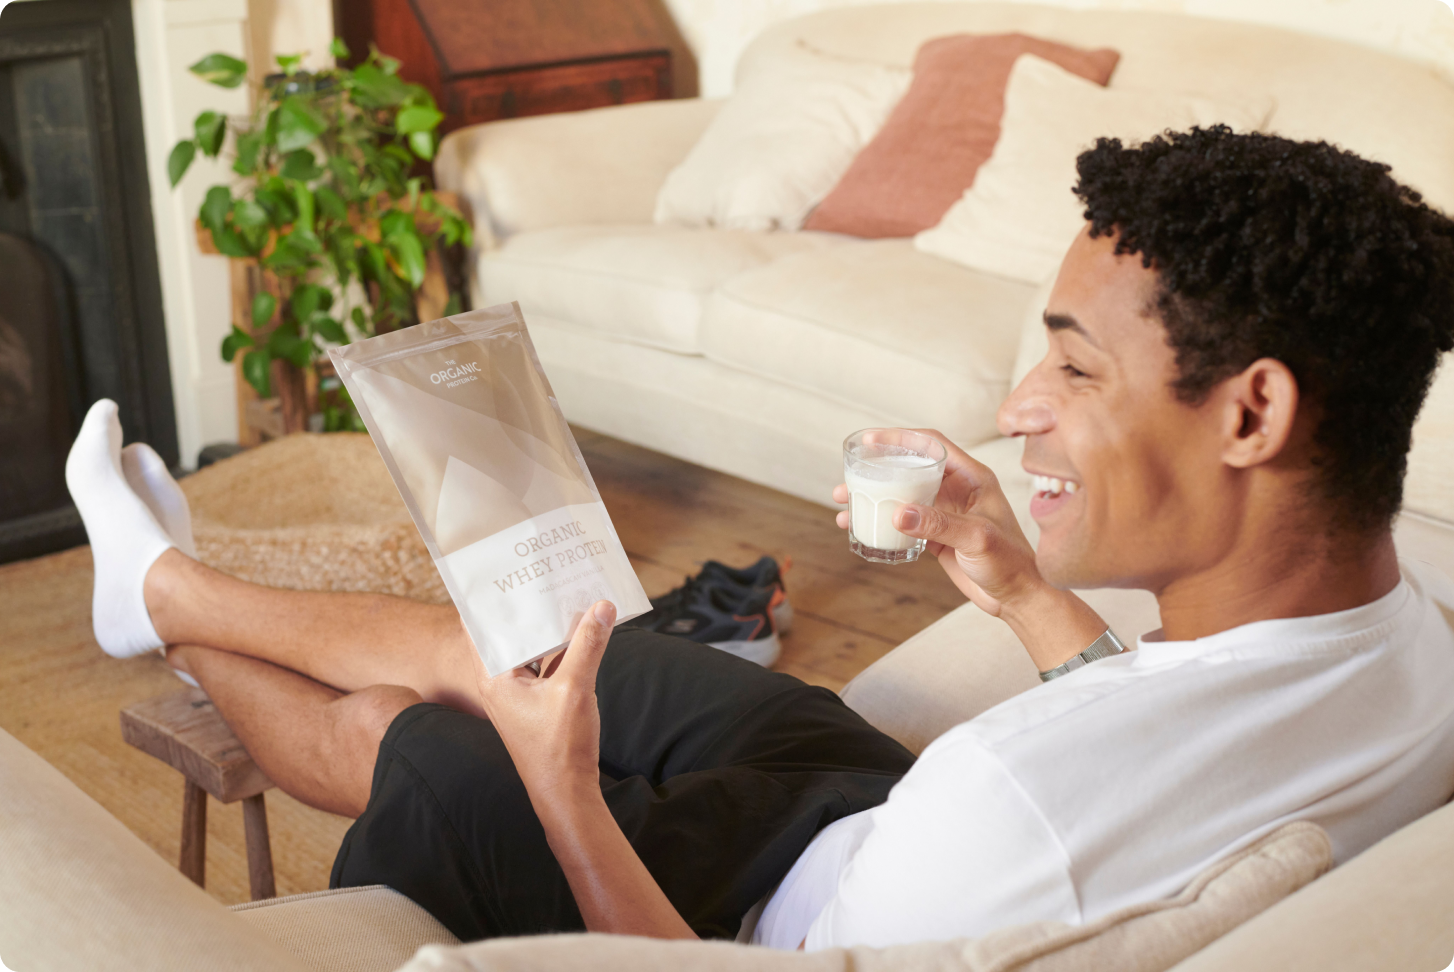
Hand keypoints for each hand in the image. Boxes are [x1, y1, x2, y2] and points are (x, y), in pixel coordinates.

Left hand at [475, 601, 698, 940]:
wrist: (566, 793)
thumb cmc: (558, 748)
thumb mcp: (575, 688)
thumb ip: (588, 643)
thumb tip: (602, 605)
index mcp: (495, 675)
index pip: (486, 624)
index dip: (497, 597)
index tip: (506, 567)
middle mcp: (502, 680)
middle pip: (513, 631)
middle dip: (532, 605)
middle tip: (546, 571)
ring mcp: (520, 690)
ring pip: (534, 645)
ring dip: (551, 624)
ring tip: (570, 591)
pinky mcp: (539, 699)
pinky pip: (549, 661)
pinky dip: (564, 644)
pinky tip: (586, 626)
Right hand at [835, 430, 1040, 616]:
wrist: (1018, 597)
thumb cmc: (1011, 563)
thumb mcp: (976, 539)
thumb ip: (939, 525)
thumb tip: (899, 513)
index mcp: (973, 478)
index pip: (932, 445)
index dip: (900, 438)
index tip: (871, 441)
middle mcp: (958, 490)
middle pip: (911, 468)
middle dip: (877, 470)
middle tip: (848, 478)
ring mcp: (946, 512)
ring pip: (903, 494)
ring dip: (874, 497)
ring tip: (845, 504)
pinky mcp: (937, 535)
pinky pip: (903, 521)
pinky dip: (880, 522)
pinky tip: (861, 528)